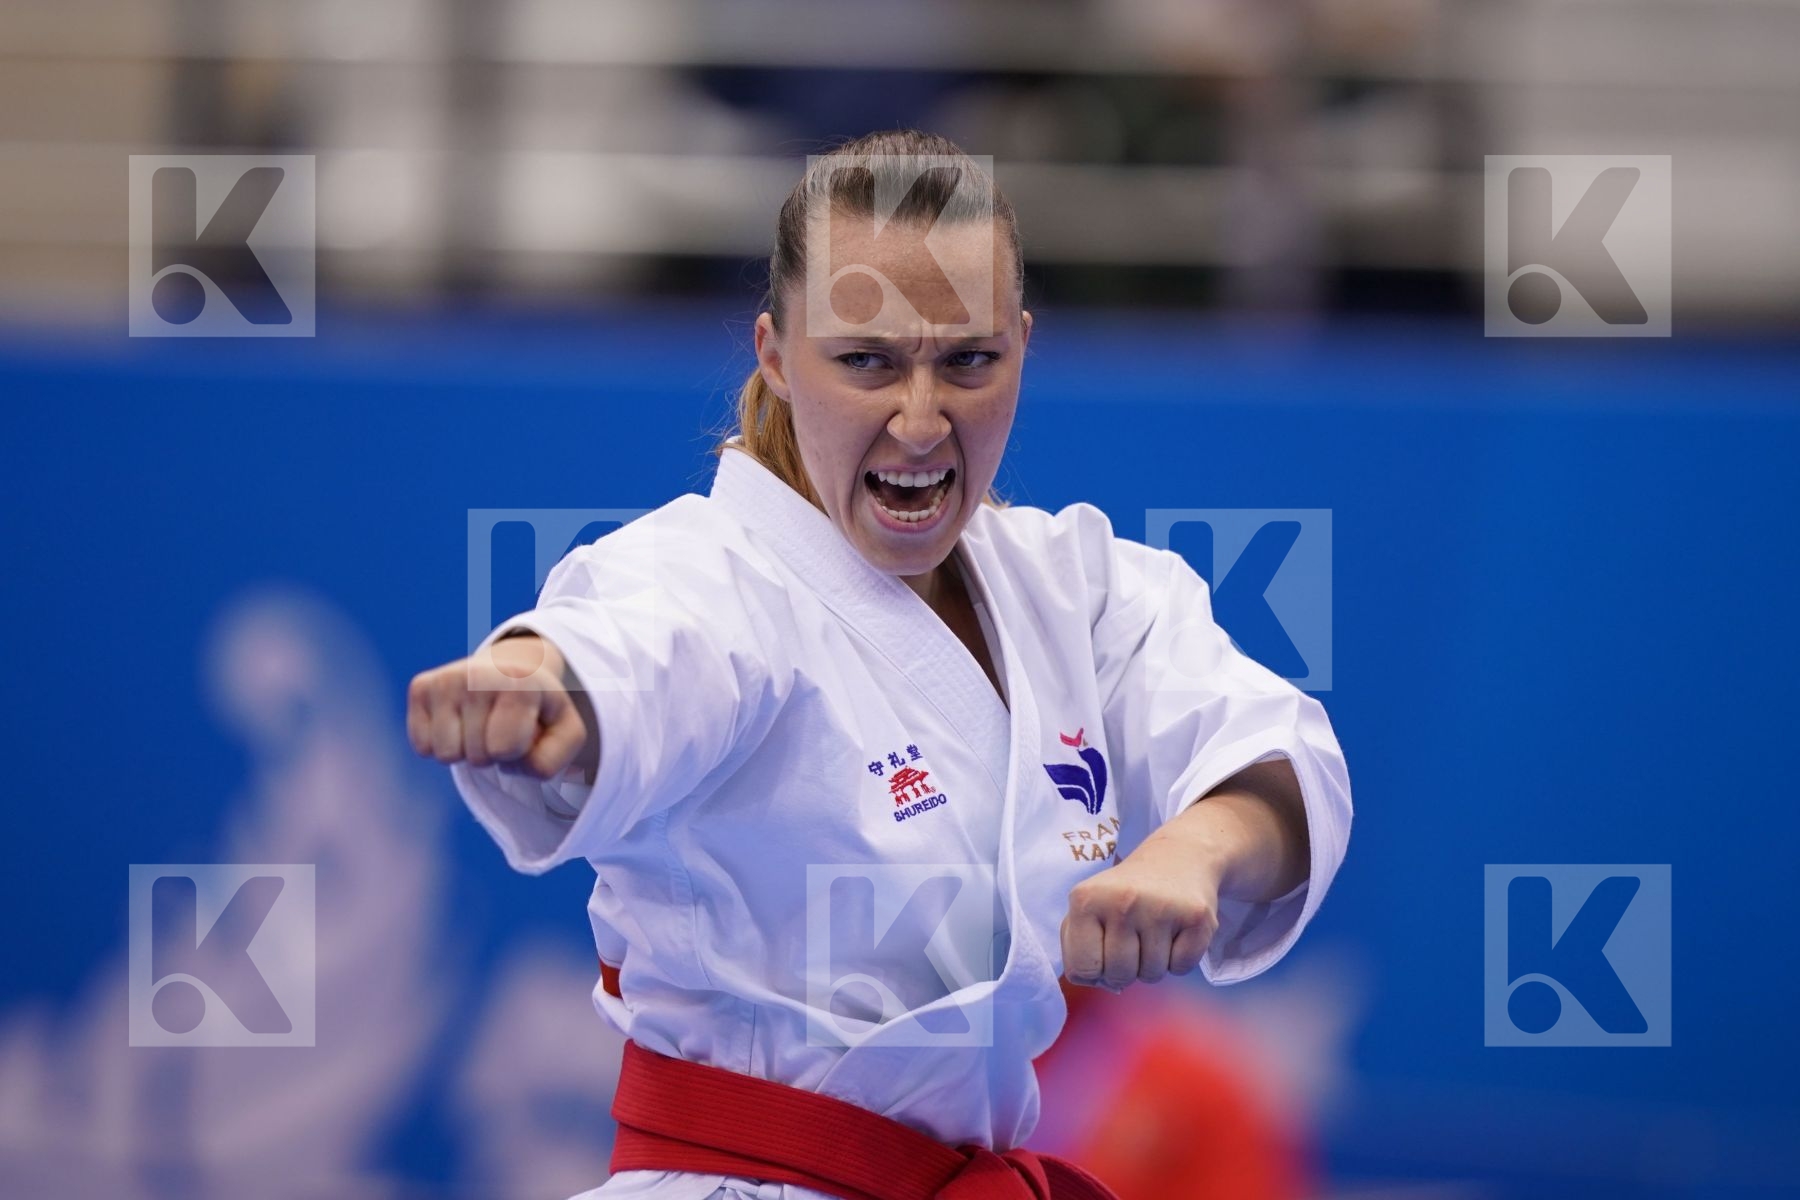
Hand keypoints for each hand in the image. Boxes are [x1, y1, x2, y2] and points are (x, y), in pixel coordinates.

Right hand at [406, 634, 592, 779]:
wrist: (509, 669)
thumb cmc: (539, 710)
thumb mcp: (566, 732)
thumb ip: (549, 762)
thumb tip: (506, 764)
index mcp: (520, 683)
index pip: (505, 750)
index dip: (517, 753)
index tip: (524, 729)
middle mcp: (479, 675)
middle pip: (476, 757)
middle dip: (491, 753)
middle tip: (500, 726)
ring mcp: (446, 679)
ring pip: (446, 756)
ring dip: (465, 751)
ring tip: (481, 724)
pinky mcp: (421, 687)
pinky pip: (423, 747)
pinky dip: (441, 744)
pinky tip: (459, 720)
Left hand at [1059, 828, 1221, 990]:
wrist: (1177, 857)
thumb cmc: (1124, 894)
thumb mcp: (1088, 907)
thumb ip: (1076, 947)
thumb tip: (1088, 980)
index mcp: (1086, 900)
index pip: (1081, 969)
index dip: (1094, 970)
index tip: (1103, 950)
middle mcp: (1122, 902)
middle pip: (1119, 976)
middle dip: (1125, 970)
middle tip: (1133, 940)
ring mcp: (1161, 909)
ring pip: (1152, 975)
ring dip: (1153, 963)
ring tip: (1153, 931)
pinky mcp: (1196, 917)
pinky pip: (1181, 969)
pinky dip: (1179, 959)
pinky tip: (1175, 930)